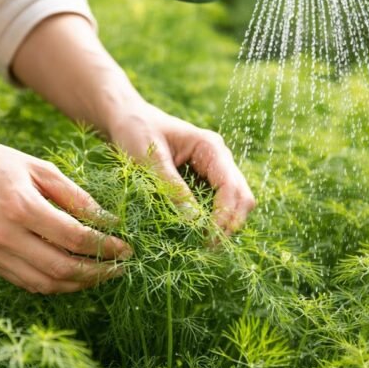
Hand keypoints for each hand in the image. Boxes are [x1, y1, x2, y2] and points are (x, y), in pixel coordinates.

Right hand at [0, 135, 130, 293]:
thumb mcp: (43, 169)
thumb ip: (77, 197)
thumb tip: (110, 222)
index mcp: (22, 208)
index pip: (74, 238)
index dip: (105, 246)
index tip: (126, 247)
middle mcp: (5, 236)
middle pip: (61, 268)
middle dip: (98, 272)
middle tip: (121, 267)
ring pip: (45, 283)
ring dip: (79, 284)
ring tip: (102, 273)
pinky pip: (28, 283)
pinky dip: (56, 284)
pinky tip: (75, 275)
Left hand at [105, 102, 254, 233]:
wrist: (126, 119)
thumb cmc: (136, 131)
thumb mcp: (149, 158)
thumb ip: (172, 188)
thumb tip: (194, 222)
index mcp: (211, 148)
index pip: (232, 188)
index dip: (224, 216)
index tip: (207, 239)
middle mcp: (220, 160)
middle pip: (242, 198)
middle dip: (229, 224)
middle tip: (207, 249)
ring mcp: (215, 171)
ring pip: (234, 204)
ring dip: (222, 225)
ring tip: (200, 244)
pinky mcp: (204, 182)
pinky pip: (217, 206)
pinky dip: (211, 221)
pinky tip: (193, 234)